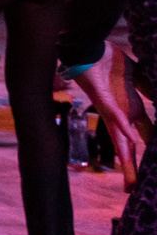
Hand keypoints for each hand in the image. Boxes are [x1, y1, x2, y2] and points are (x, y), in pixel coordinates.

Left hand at [75, 49, 145, 186]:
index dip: (141, 156)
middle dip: (130, 167)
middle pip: (126, 146)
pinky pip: (112, 112)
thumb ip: (146, 87)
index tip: (142, 176)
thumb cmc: (108, 61)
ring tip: (131, 174)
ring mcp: (110, 107)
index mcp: (128, 110)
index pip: (138, 139)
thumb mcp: (135, 75)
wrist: (88, 45)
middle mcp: (119, 113)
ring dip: (126, 154)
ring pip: (119, 136)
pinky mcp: (101, 97)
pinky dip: (121, 124)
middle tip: (132, 189)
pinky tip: (128, 137)